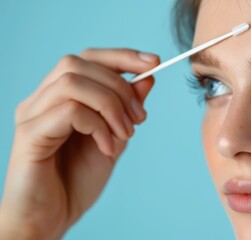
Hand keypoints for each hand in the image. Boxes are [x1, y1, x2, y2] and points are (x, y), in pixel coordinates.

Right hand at [0, 49, 158, 238]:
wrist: (50, 221)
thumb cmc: (76, 182)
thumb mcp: (114, 139)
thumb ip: (126, 109)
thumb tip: (147, 78)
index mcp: (59, 98)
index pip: (87, 59)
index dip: (121, 56)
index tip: (154, 62)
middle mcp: (41, 100)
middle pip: (79, 63)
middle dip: (120, 85)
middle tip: (140, 118)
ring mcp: (32, 115)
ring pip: (73, 82)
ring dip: (111, 105)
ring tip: (126, 133)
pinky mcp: (29, 135)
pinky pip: (69, 111)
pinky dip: (98, 126)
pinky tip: (107, 148)